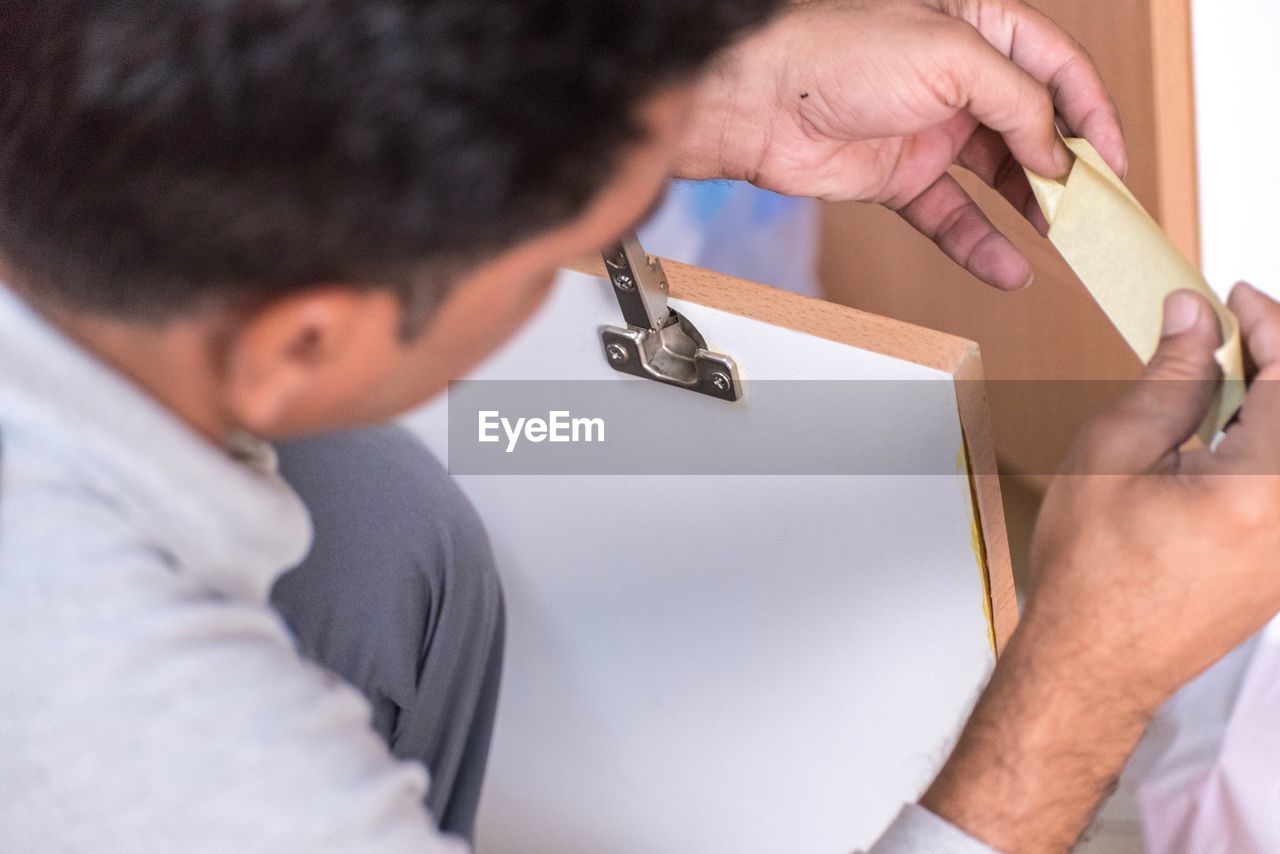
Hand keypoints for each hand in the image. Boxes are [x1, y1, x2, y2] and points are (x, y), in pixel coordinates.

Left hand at [676, 0, 1125, 290]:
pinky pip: (951, 216)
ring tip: (1063, 242)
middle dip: (1068, 169)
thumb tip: (1057, 151)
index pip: (1058, 68)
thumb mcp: (952, 56)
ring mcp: (929, 131)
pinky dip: (979, 244)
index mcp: (979, 28)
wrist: (760, 101)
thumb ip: (1017, 100)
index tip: (1115, 161)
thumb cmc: (838, 52)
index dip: (1094, 113)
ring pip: (996, 177)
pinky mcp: (898, 178)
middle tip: (1096, 209)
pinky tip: (1008, 267)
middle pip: (1033, 127)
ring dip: (1031, 211)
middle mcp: (959, 79)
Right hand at [918, 285, 1279, 852]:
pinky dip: (1270, 443)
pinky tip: (1228, 434)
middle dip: (1277, 358)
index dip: (1267, 322)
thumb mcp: (1113, 454)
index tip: (1236, 299)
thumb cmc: (1092, 574)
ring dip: (1273, 403)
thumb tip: (1194, 320)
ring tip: (1225, 379)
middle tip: (1236, 330)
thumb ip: (1168, 379)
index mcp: (1261, 486)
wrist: (1094, 660)